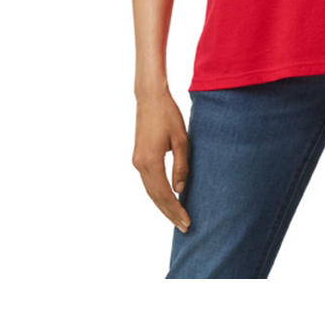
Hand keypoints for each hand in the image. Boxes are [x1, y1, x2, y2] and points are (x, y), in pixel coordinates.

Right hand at [132, 91, 191, 232]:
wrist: (150, 97)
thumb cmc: (168, 115)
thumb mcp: (181, 139)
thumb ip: (181, 165)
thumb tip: (180, 189)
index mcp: (150, 161)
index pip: (164, 194)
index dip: (176, 210)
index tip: (187, 222)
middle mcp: (140, 164)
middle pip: (155, 197)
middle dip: (170, 213)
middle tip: (184, 227)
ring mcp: (137, 161)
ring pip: (150, 191)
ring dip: (163, 206)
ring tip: (177, 218)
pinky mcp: (138, 156)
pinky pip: (148, 181)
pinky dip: (158, 194)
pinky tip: (167, 199)